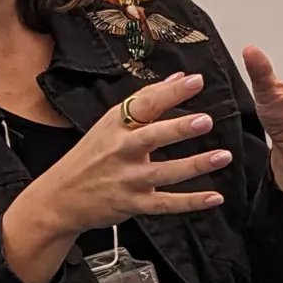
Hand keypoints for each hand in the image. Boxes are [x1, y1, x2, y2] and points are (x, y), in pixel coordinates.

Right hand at [1, 72, 230, 282]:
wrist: (60, 197)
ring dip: (194, 165)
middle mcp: (121, 151)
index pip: (143, 104)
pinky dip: (190, 202)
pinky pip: (165, 204)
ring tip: (222, 156)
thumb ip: (146, 100)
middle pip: (151, 137)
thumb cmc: (89, 157)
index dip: (170, 93)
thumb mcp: (109, 124)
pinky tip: (215, 197)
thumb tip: (179, 78)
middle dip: (178, 129)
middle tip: (205, 121)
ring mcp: (127, 179)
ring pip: (164, 173)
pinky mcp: (133, 204)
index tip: (195, 81)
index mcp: (115, 126)